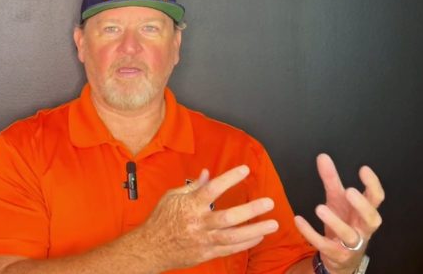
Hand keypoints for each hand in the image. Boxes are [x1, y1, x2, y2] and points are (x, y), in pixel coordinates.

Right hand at [140, 165, 279, 270]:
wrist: (150, 248)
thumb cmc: (160, 220)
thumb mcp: (172, 197)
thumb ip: (193, 186)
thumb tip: (208, 173)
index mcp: (189, 205)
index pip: (212, 189)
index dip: (229, 178)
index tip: (245, 170)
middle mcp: (198, 223)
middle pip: (228, 217)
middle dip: (250, 210)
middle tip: (268, 203)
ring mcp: (203, 240)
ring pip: (232, 236)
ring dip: (254, 230)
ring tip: (273, 224)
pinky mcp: (206, 253)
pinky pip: (229, 249)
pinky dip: (245, 243)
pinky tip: (259, 236)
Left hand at [294, 154, 384, 273]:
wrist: (341, 257)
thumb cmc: (344, 223)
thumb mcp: (337, 200)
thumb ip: (331, 179)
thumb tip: (322, 157)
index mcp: (365, 212)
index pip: (377, 198)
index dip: (373, 184)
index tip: (363, 169)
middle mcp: (362, 228)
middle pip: (371, 218)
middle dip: (362, 206)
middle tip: (349, 191)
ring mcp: (351, 243)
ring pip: (349, 235)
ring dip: (335, 222)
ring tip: (319, 207)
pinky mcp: (337, 254)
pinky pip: (325, 245)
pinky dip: (311, 233)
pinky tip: (299, 220)